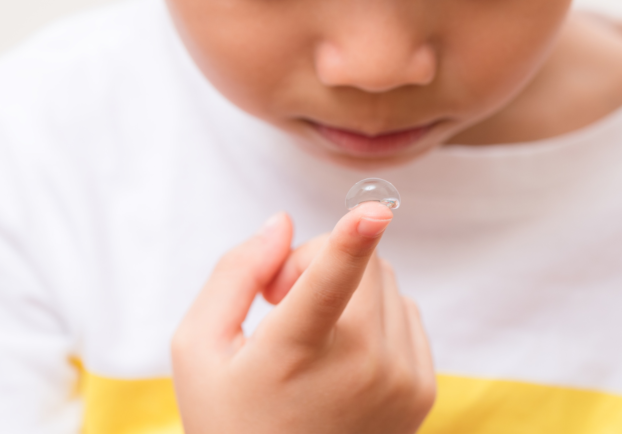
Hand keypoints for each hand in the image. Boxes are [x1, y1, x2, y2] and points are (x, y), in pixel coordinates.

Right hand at [172, 202, 435, 433]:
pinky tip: (341, 360)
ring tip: (312, 342)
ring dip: (351, 292)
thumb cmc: (231, 419)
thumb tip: (282, 224)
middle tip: (281, 305)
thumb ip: (234, 274)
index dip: (349, 242)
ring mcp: (398, 383)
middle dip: (320, 265)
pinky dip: (375, 319)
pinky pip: (406, 313)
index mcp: (294, 355)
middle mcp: (358, 370)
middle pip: (363, 264)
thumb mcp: (199, 349)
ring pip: (386, 282)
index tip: (376, 210)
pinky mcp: (422, 391)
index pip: (326, 287)